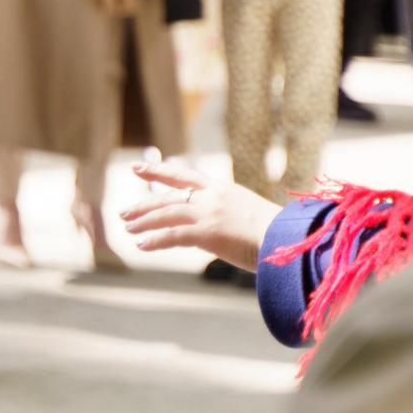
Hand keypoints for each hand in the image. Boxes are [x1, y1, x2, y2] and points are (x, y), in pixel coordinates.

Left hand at [119, 151, 279, 271]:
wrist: (289, 239)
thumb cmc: (277, 232)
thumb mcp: (250, 213)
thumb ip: (231, 214)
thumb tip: (222, 224)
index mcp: (222, 189)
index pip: (183, 176)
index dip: (158, 171)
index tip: (137, 168)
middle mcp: (211, 197)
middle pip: (168, 196)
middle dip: (144, 203)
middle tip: (124, 210)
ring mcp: (208, 214)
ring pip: (166, 214)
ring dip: (143, 221)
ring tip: (127, 228)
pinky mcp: (207, 233)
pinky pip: (172, 236)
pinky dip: (154, 240)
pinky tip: (141, 245)